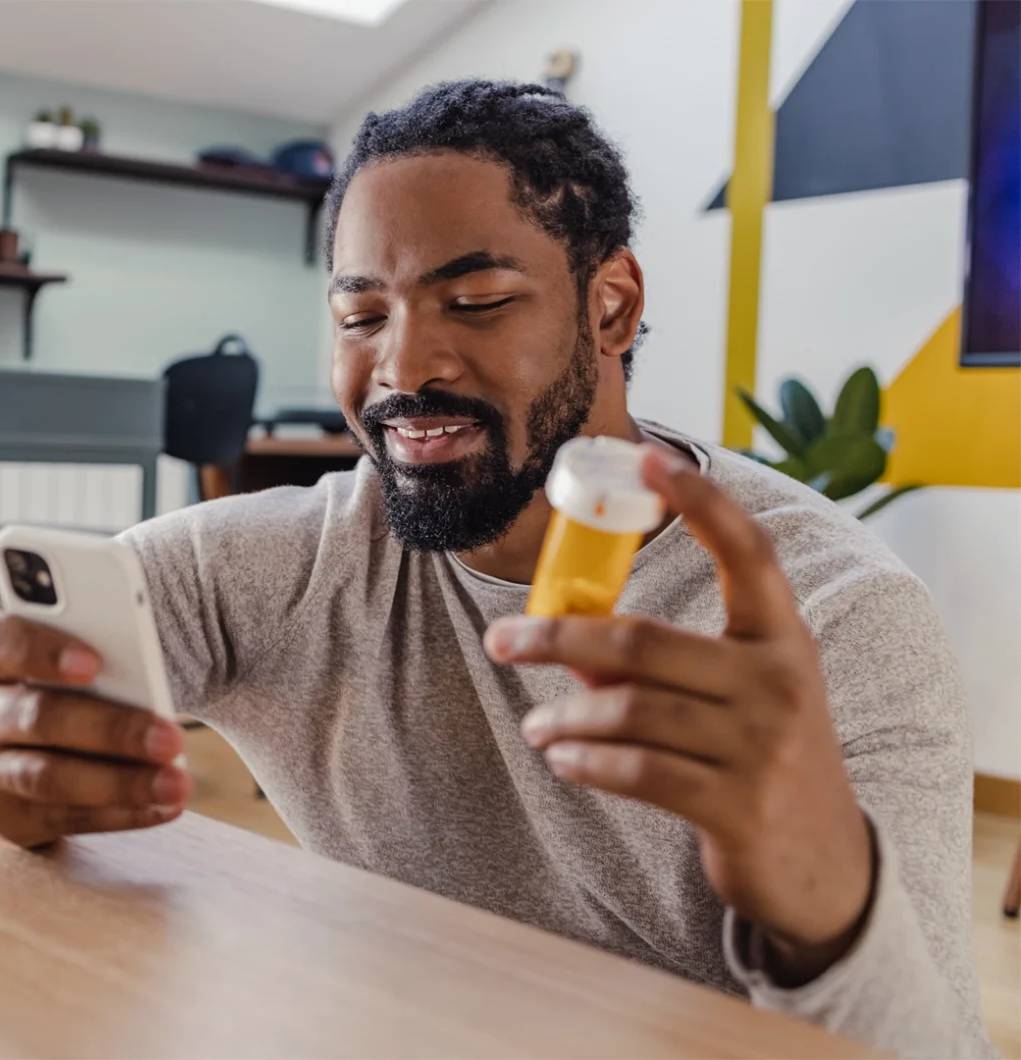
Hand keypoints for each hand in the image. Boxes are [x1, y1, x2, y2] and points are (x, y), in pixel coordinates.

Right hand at [0, 614, 189, 848]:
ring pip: (49, 778)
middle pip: (37, 718)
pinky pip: (66, 819)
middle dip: (109, 730)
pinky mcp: (6, 816)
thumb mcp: (53, 658)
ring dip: (120, 783)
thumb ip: (85, 658)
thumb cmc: (46, 686)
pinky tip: (162, 807)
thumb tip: (143, 683)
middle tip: (170, 738)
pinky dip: (121, 814)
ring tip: (176, 783)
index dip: (42, 652)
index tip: (95, 663)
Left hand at [484, 447, 873, 982]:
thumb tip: (565, 638)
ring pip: (628, 710)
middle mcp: (779, 683)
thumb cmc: (760, 755)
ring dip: (564, 716)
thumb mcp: (737, 695)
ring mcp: (761, 747)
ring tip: (538, 727)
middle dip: (555, 636)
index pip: (748, 553)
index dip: (702, 501)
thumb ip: (666, 661)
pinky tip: (564, 761)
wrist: (822, 862)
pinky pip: (635, 771)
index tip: (649, 458)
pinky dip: (584, 763)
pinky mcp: (736, 807)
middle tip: (500, 641)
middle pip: (641, 641)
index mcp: (782, 638)